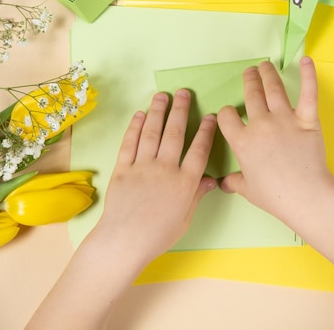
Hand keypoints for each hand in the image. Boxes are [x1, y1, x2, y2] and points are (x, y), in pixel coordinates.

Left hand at [95, 89, 216, 264]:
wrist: (124, 241)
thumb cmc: (158, 235)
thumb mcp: (185, 218)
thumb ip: (197, 195)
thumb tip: (211, 180)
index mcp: (185, 183)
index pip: (199, 150)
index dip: (206, 131)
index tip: (211, 116)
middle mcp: (165, 169)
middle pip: (175, 133)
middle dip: (181, 110)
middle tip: (184, 92)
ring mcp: (142, 167)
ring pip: (152, 133)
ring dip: (158, 112)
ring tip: (162, 96)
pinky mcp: (123, 169)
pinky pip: (130, 143)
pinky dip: (135, 127)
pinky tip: (141, 115)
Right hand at [217, 57, 333, 220]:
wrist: (305, 195)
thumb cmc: (275, 196)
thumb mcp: (247, 190)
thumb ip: (234, 182)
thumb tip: (223, 183)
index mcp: (242, 142)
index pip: (227, 117)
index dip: (226, 113)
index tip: (230, 113)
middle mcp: (260, 125)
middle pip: (251, 95)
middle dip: (248, 81)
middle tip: (249, 72)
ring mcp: (284, 120)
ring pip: (273, 89)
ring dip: (267, 74)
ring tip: (265, 65)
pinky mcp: (307, 120)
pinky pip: (308, 93)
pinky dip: (308, 75)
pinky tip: (306, 61)